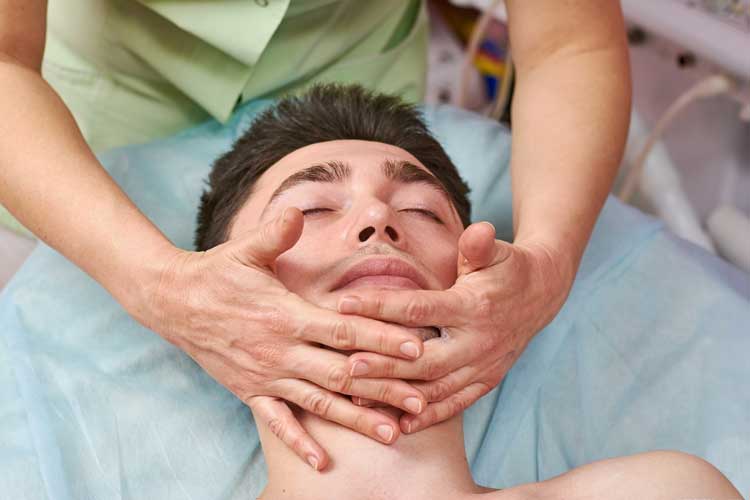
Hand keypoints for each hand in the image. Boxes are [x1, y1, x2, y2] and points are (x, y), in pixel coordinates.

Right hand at [139, 208, 428, 469]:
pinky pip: (278, 422)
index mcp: (286, 315)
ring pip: (319, 402)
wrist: (173, 303)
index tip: (416, 347)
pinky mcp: (250, 391)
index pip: (343, 329)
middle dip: (383, 386)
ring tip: (393, 433)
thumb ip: (274, 234)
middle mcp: (280, 351)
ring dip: (357, 419)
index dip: (381, 338)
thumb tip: (294, 210)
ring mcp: (265, 376)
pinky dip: (299, 442)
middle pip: (341, 373)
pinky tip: (323, 462)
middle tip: (421, 400)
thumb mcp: (245, 249)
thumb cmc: (217, 273)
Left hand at [337, 222, 573, 432]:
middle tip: (346, 366)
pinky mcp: (487, 380)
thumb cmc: (507, 268)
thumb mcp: (496, 252)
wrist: (542, 293)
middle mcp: (478, 341)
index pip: (420, 309)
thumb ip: (480, 247)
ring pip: (436, 388)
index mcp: (473, 306)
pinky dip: (430, 416)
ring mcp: (483, 365)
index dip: (382, 306)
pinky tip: (401, 425)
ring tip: (359, 397)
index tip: (345, 304)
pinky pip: (457, 404)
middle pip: (424, 359)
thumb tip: (478, 231)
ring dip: (398, 396)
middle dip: (384, 364)